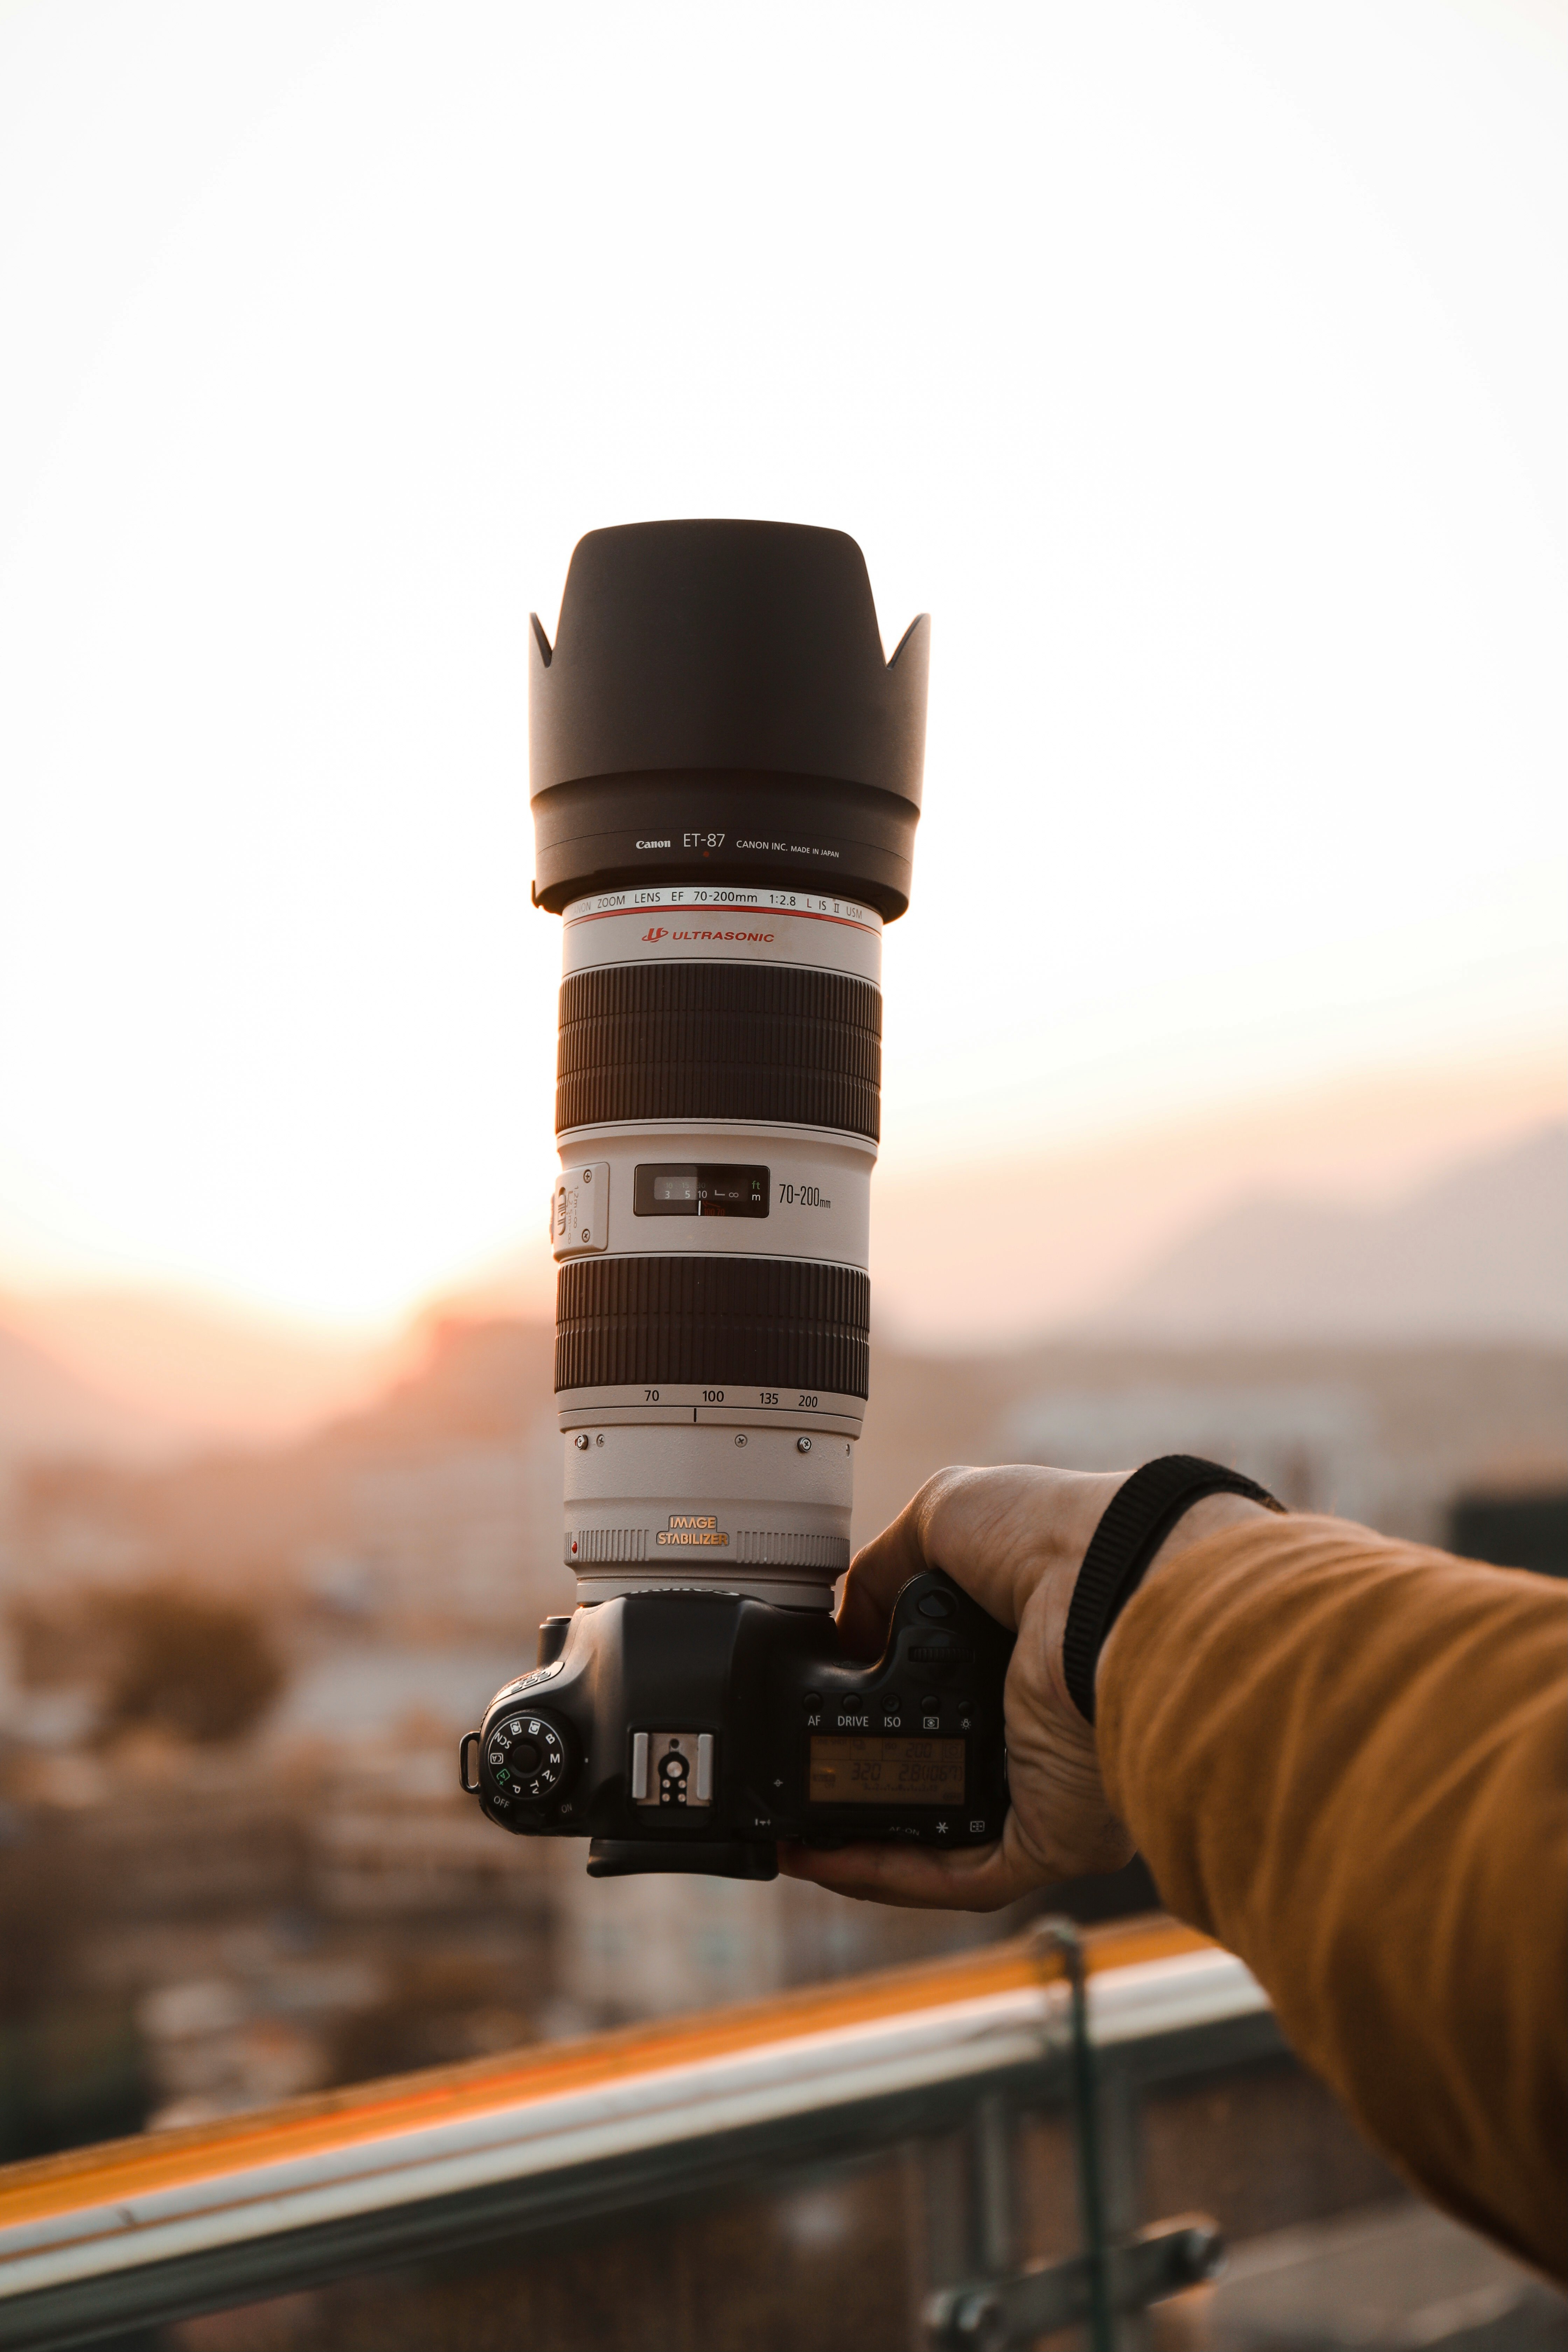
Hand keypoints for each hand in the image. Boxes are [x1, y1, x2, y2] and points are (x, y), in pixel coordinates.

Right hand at [778, 1465, 1265, 1910]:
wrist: (1111, 1585)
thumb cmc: (1054, 1535)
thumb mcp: (946, 1518)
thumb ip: (884, 1573)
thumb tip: (844, 1633)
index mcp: (1021, 1650)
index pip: (941, 1698)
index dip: (875, 1712)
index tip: (811, 1718)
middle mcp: (1040, 1725)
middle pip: (937, 1777)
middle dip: (860, 1790)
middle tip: (794, 1789)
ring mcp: (1050, 1788)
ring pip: (943, 1842)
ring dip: (862, 1845)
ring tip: (791, 1834)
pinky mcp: (1055, 1838)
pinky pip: (961, 1875)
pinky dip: (888, 1872)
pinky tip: (822, 1855)